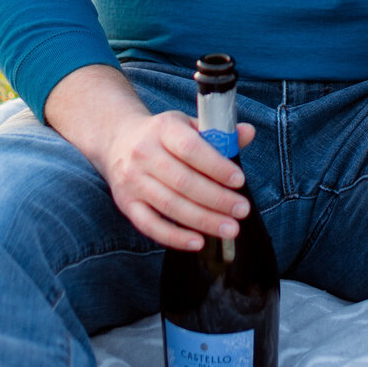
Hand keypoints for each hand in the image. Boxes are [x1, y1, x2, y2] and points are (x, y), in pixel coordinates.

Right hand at [97, 109, 256, 251]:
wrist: (118, 140)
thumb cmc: (163, 135)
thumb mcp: (188, 125)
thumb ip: (218, 132)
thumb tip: (248, 133)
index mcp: (163, 128)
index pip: (191, 148)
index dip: (216, 166)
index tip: (239, 181)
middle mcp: (144, 153)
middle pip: (183, 181)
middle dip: (217, 199)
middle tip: (242, 210)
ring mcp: (132, 180)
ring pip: (170, 205)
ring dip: (203, 220)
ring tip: (230, 228)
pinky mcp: (126, 203)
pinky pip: (150, 225)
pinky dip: (174, 237)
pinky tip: (198, 242)